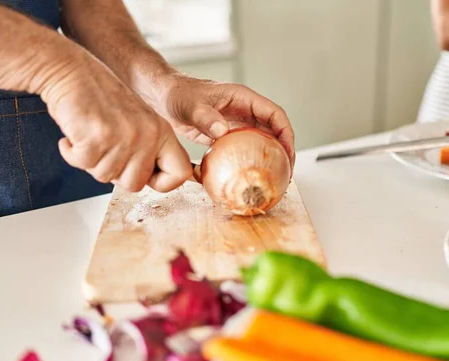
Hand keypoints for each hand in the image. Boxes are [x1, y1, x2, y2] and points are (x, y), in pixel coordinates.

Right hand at [42, 54, 192, 192]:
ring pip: (106, 177)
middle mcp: (148, 134)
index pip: (180, 173)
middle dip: (115, 174)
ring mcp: (125, 136)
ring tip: (90, 135)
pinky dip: (71, 153)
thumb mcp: (138, 122)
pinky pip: (83, 164)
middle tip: (105, 149)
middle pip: (135, 184)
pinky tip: (75, 133)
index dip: (162, 183)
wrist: (71, 70)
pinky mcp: (98, 137)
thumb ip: (149, 151)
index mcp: (162, 132)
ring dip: (91, 161)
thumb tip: (149, 182)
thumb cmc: (100, 98)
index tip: (144, 176)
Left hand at [149, 74, 294, 164]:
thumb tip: (223, 131)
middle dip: (284, 151)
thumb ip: (205, 116)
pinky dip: (250, 161)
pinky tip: (248, 177)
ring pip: (262, 141)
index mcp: (243, 98)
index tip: (287, 153)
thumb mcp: (190, 105)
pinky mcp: (226, 135)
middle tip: (285, 173)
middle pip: (274, 131)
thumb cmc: (176, 94)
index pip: (275, 115)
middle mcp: (244, 111)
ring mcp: (236, 123)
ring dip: (270, 158)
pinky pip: (244, 149)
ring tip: (274, 178)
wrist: (161, 97)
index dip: (286, 133)